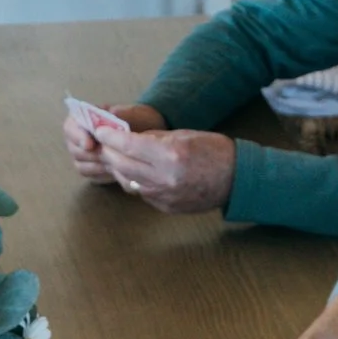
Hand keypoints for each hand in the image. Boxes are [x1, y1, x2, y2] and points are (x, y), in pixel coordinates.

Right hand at [65, 99, 161, 181]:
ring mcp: (86, 153)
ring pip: (80, 164)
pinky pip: (90, 176)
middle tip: (106, 156)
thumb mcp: (137, 114)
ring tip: (114, 163)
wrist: (152, 138)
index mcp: (87, 116)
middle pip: (73, 148)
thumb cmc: (142, 122)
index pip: (71, 125)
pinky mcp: (93, 168)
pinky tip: (115, 171)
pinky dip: (101, 175)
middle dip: (89, 154)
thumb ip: (123, 114)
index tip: (90, 144)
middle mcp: (82, 135)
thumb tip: (112, 114)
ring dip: (96, 165)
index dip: (77, 135)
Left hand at [101, 126, 235, 213]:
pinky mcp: (165, 207)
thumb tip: (128, 138)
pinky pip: (141, 193)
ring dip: (118, 168)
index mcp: (171, 155)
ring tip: (115, 156)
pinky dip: (135, 181)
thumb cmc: (214, 151)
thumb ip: (154, 138)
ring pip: (128, 182)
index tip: (100, 131)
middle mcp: (165, 178)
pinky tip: (136, 171)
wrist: (237, 180)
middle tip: (103, 143)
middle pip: (122, 165)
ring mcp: (164, 196)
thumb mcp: (184, 135)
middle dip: (109, 153)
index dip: (110, 137)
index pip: (128, 145)